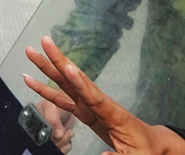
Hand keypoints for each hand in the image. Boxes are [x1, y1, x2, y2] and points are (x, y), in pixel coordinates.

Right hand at [23, 36, 184, 154]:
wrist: (152, 144)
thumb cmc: (148, 150)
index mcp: (114, 114)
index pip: (95, 97)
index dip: (81, 83)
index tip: (69, 67)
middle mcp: (100, 104)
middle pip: (76, 80)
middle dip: (59, 61)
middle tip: (44, 41)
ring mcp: (91, 106)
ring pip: (66, 84)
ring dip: (49, 68)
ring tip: (32, 53)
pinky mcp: (85, 112)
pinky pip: (63, 99)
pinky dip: (47, 90)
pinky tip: (33, 81)